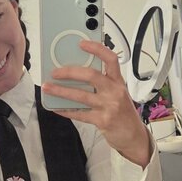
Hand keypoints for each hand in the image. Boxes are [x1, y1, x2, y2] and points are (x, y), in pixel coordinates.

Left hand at [42, 41, 152, 167]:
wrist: (134, 136)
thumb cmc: (124, 114)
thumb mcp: (118, 94)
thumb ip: (103, 84)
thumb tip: (77, 75)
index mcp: (118, 82)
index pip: (110, 59)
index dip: (97, 49)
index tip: (82, 44)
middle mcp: (115, 92)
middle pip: (91, 75)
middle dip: (70, 72)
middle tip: (55, 72)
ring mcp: (109, 106)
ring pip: (81, 95)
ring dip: (61, 91)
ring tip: (47, 87)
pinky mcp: (102, 120)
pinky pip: (79, 113)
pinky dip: (65, 110)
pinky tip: (56, 107)